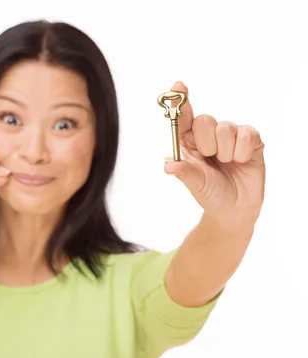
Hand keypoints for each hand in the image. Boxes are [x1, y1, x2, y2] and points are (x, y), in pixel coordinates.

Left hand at [164, 82, 265, 230]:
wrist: (235, 209)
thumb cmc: (210, 194)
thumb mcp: (195, 184)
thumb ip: (184, 171)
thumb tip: (168, 166)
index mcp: (188, 142)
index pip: (183, 117)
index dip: (180, 101)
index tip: (177, 86)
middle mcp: (207, 136)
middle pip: (204, 120)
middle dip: (206, 142)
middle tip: (210, 159)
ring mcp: (229, 136)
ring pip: (225, 127)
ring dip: (224, 151)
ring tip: (225, 164)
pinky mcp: (250, 140)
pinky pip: (246, 134)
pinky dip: (241, 152)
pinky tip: (241, 161)